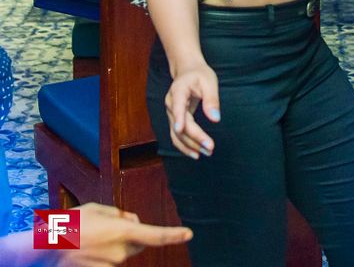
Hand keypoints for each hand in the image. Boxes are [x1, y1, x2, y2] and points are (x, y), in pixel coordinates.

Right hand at [55, 203, 191, 265]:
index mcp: (122, 231)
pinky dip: (104, 256)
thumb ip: (120, 214)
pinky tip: (89, 249)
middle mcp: (121, 251)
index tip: (188, 233)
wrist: (48, 248)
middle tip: (109, 227)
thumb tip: (134, 221)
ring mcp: (112, 265)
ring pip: (123, 253)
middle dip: (132, 235)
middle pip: (138, 243)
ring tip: (92, 238)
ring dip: (115, 245)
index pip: (156, 235)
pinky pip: (110, 262)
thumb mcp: (97, 208)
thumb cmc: (72, 224)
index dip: (174, 235)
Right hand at [165, 62, 219, 158]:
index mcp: (178, 91)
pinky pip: (176, 136)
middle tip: (210, 147)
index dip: (178, 118)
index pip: (177, 106)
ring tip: (206, 152)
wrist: (187, 70)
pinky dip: (185, 145)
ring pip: (176, 134)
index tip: (180, 129)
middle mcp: (171, 104)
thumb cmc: (199, 74)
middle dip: (194, 138)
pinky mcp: (174, 120)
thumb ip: (211, 100)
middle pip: (180, 125)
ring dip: (190, 146)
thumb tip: (215, 119)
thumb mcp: (209, 82)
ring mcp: (170, 113)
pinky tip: (196, 153)